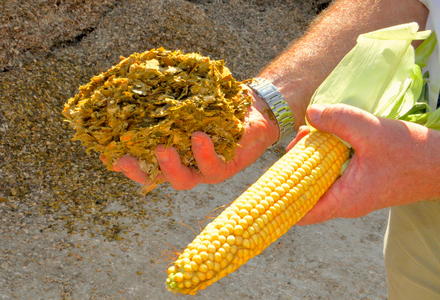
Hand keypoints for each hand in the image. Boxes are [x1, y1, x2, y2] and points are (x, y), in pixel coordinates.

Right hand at [101, 91, 279, 189]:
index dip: (124, 163)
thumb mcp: (188, 99)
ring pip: (183, 180)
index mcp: (171, 152)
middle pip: (156, 178)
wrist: (253, 108)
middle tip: (126, 157)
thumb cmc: (215, 103)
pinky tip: (198, 137)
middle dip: (139, 171)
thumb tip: (134, 79)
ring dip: (170, 167)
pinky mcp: (226, 168)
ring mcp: (203, 169)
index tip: (106, 155)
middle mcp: (184, 165)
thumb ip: (166, 98)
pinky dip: (203, 154)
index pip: (142, 163)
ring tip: (163, 148)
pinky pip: (212, 168)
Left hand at [290, 104, 439, 224]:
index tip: (270, 180)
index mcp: (344, 200)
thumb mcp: (370, 130)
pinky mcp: (360, 184)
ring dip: (311, 159)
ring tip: (313, 134)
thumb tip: (309, 113)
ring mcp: (353, 195)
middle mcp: (346, 203)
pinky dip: (325, 158)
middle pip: (305, 192)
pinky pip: (333, 174)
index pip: (301, 212)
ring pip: (319, 181)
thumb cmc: (410, 153)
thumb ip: (337, 120)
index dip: (281, 200)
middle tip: (301, 140)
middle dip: (295, 166)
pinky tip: (329, 138)